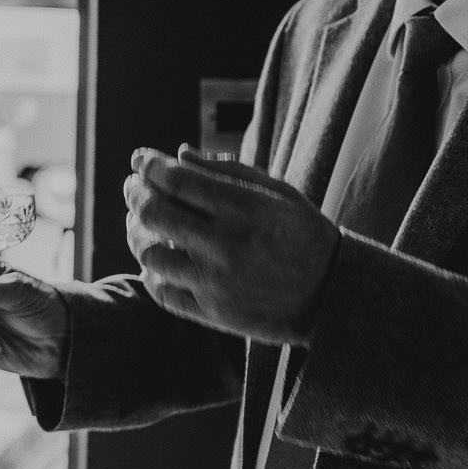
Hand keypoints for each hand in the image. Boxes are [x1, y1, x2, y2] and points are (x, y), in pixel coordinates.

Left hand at [124, 146, 338, 343]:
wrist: (334, 296)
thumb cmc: (303, 234)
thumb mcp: (278, 193)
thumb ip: (227, 171)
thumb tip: (177, 154)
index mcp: (245, 209)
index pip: (177, 180)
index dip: (149, 166)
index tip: (140, 161)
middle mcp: (226, 246)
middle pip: (153, 214)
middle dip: (135, 194)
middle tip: (133, 187)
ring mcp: (217, 283)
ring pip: (149, 254)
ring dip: (136, 233)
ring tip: (140, 223)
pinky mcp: (213, 314)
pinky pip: (161, 292)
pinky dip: (150, 273)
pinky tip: (156, 259)